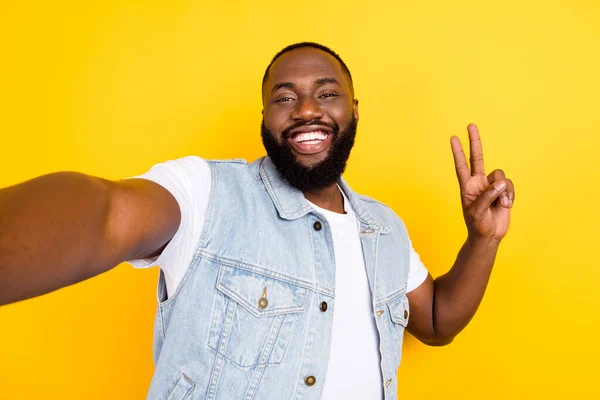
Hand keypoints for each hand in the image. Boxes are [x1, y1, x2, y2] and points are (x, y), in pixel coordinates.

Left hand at [450, 124, 514, 241]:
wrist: (489, 235)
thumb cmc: (477, 224)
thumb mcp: (477, 211)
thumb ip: (487, 195)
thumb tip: (500, 182)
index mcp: (467, 186)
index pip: (461, 165)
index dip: (458, 152)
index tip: (453, 138)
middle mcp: (478, 182)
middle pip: (477, 158)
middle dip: (475, 142)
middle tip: (471, 125)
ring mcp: (491, 186)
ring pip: (500, 175)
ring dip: (503, 190)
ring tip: (502, 204)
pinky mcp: (503, 191)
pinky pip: (510, 185)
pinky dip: (510, 194)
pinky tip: (507, 205)